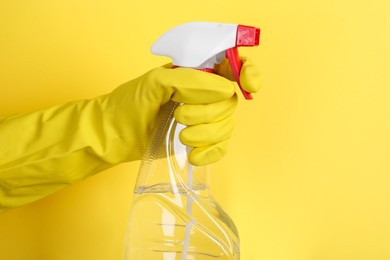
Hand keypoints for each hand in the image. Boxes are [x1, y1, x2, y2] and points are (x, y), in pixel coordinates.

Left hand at [104, 58, 261, 164]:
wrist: (115, 136)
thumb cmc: (130, 104)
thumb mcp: (155, 82)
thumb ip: (189, 80)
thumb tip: (225, 88)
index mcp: (197, 74)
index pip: (233, 67)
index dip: (248, 73)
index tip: (248, 85)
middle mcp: (205, 95)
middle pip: (230, 103)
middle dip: (207, 113)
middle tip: (179, 116)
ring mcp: (204, 120)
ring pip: (227, 127)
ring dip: (205, 134)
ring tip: (180, 135)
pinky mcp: (200, 142)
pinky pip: (221, 148)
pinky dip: (209, 153)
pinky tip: (192, 156)